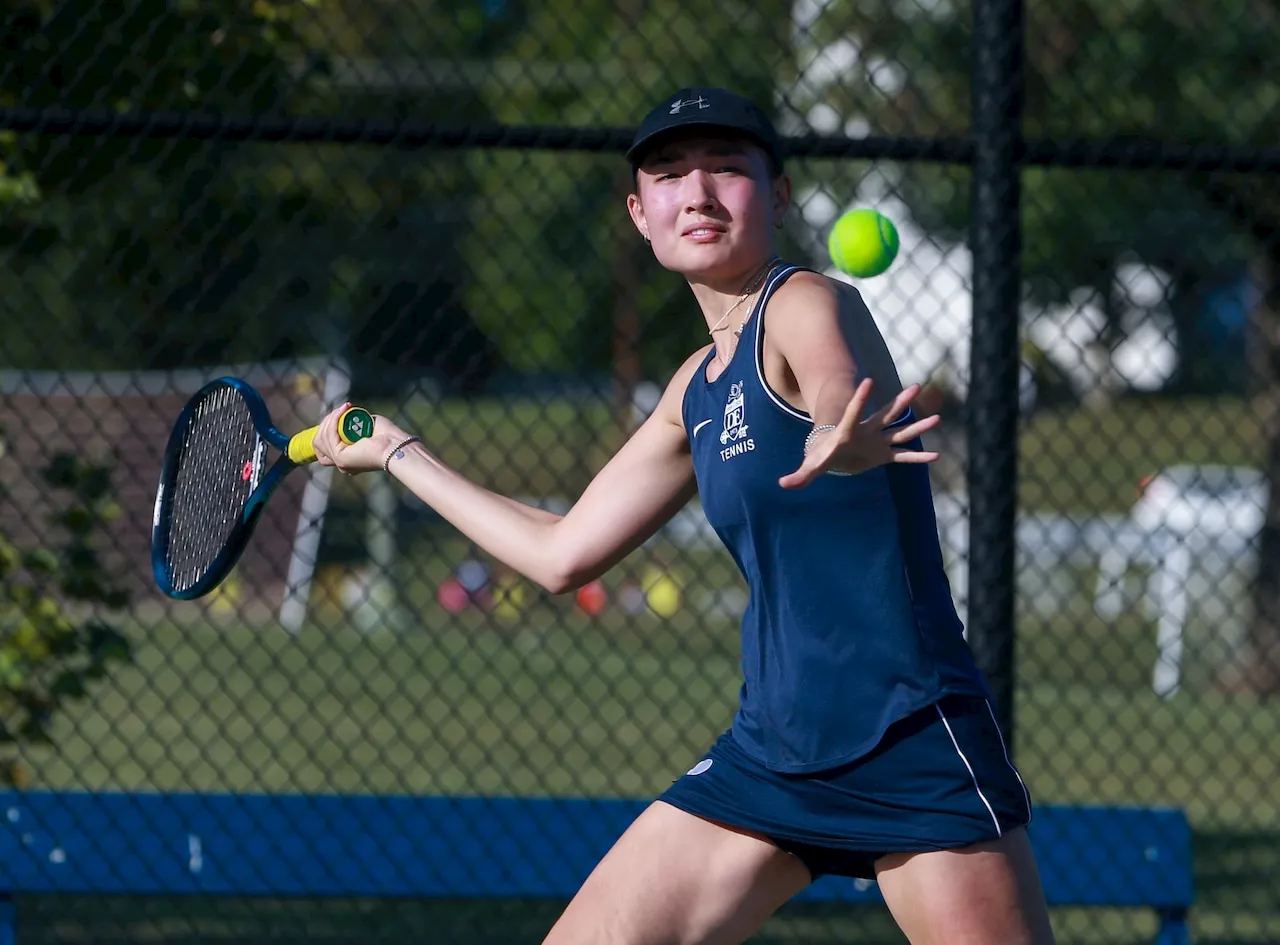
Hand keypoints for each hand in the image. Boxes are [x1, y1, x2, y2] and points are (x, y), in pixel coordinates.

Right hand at [310, 403, 414, 474]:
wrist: (396, 445)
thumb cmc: (388, 435)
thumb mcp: (365, 426)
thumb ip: (352, 422)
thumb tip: (342, 412)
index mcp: (347, 459)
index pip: (321, 447)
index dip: (324, 430)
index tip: (334, 416)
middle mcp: (341, 464)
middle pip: (319, 442)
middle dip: (328, 422)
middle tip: (344, 409)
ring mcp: (340, 462)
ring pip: (322, 438)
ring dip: (331, 419)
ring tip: (345, 408)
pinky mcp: (341, 458)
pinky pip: (329, 436)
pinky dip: (334, 420)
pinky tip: (343, 411)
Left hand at [778, 380, 940, 489]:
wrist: (832, 456)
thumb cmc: (820, 456)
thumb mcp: (811, 466)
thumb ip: (799, 475)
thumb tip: (783, 484)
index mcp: (848, 431)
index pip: (854, 412)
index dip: (860, 399)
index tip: (869, 381)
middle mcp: (867, 432)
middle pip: (886, 414)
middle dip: (900, 402)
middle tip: (916, 387)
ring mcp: (877, 442)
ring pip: (900, 431)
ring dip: (917, 426)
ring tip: (937, 418)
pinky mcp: (883, 455)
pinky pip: (903, 456)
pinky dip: (918, 458)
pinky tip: (936, 457)